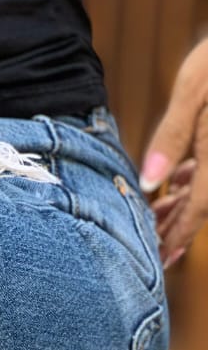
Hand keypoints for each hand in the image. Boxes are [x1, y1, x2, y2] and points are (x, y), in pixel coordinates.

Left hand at [140, 37, 207, 268]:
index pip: (197, 211)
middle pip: (203, 207)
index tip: (157, 259)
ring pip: (207, 191)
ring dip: (182, 204)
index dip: (176, 237)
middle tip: (149, 243)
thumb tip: (146, 184)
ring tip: (156, 212)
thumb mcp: (192, 90)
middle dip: (174, 225)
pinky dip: (194, 182)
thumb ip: (170, 138)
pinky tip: (178, 182)